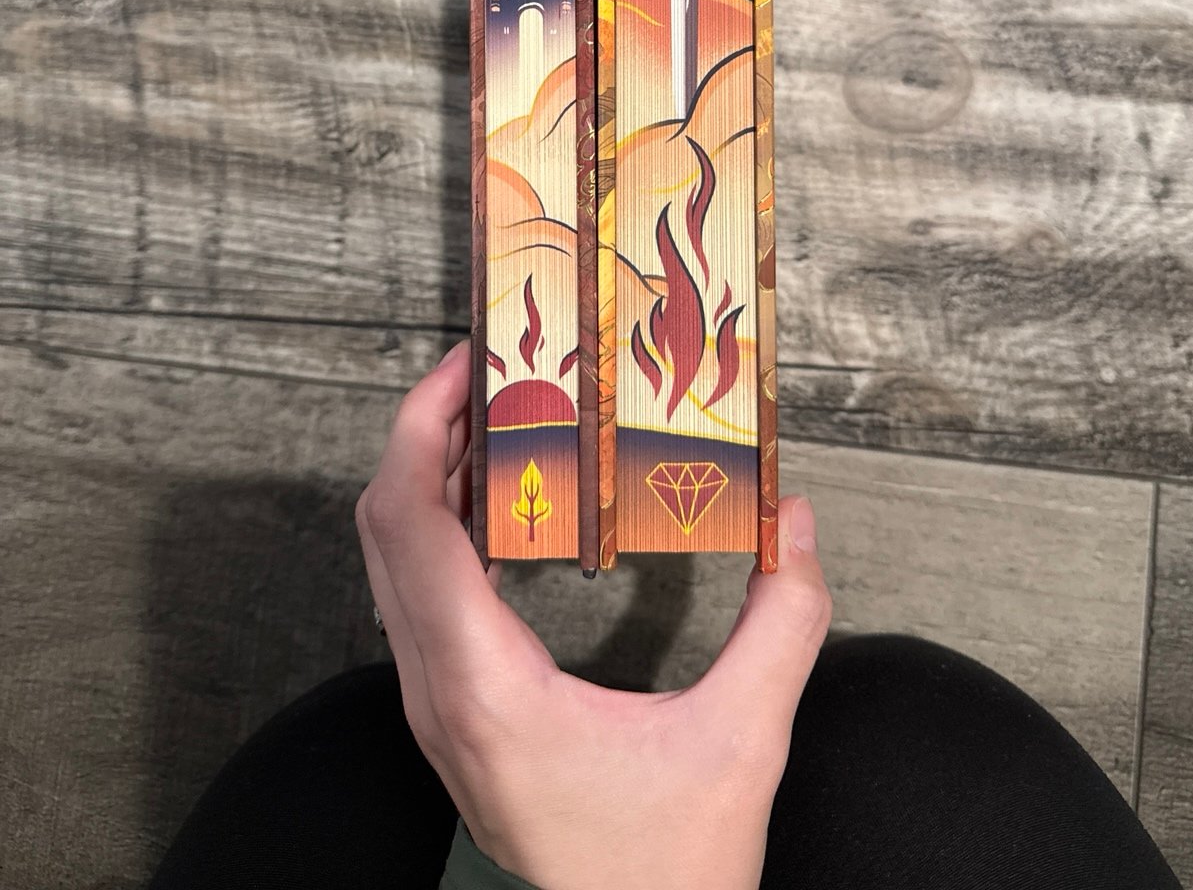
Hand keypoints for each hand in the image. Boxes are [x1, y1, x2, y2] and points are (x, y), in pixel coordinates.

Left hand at [357, 340, 831, 889]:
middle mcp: (437, 691)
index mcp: (485, 686)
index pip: (412, 526)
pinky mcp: (451, 716)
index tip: (460, 368)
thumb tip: (795, 525)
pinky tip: (499, 506)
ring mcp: (434, 707)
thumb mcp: (741, 744)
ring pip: (391, 562)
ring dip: (429, 479)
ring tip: (494, 422)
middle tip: (486, 374)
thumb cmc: (662, 876)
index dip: (423, 430)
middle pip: (384, 529)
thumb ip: (783, 627)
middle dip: (424, 435)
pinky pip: (415, 596)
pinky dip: (439, 529)